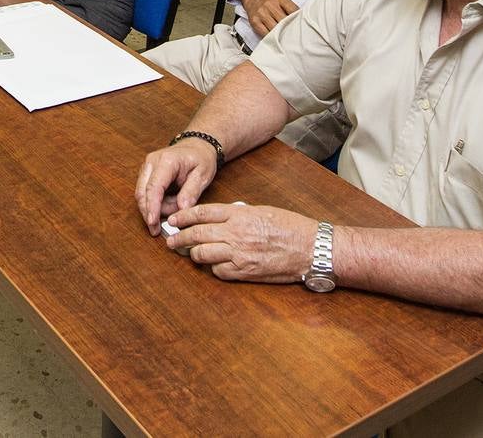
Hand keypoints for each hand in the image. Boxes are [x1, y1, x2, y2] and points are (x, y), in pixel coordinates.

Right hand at [135, 141, 218, 232]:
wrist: (197, 147)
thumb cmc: (201, 158)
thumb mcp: (203, 175)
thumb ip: (192, 192)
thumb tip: (182, 209)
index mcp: (167, 161)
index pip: (154, 187)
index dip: (152, 207)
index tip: (152, 222)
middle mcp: (152, 162)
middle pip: (142, 193)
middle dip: (149, 213)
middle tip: (159, 228)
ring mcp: (147, 167)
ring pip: (141, 195)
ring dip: (154, 208)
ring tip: (174, 208)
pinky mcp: (146, 173)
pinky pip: (145, 193)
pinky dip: (155, 203)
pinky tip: (169, 204)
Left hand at [166, 203, 317, 283]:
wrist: (310, 248)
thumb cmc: (291, 227)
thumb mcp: (263, 211)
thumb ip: (240, 214)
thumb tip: (222, 218)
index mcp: (241, 215)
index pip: (203, 213)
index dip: (185, 216)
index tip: (174, 219)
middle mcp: (236, 234)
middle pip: (198, 234)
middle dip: (180, 237)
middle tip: (171, 240)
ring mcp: (239, 255)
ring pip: (203, 254)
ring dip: (194, 254)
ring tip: (190, 253)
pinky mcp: (245, 272)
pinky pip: (219, 272)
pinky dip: (213, 268)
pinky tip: (214, 265)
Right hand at [243, 0, 298, 36]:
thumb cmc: (272, 2)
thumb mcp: (283, 0)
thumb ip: (291, 10)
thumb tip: (303, 23)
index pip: (293, 11)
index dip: (299, 21)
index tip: (303, 28)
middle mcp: (270, 5)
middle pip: (284, 21)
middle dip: (290, 30)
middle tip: (296, 38)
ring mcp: (262, 13)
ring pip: (274, 28)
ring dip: (282, 36)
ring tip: (287, 42)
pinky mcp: (255, 22)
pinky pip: (265, 33)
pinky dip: (272, 39)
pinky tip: (276, 41)